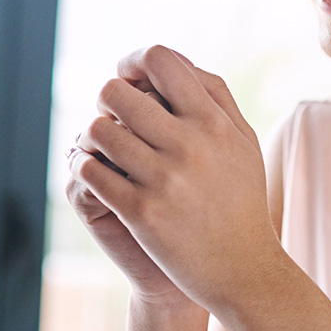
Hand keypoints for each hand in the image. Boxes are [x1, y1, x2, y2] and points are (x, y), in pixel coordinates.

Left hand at [72, 46, 284, 312]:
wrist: (245, 271)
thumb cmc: (241, 201)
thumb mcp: (243, 142)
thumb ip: (214, 96)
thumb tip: (172, 61)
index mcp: (214, 121)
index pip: (160, 60)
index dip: (133, 62)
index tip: (129, 78)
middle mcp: (190, 144)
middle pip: (116, 91)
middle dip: (106, 100)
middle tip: (112, 118)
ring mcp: (164, 179)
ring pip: (97, 130)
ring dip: (92, 137)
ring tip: (102, 150)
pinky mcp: (142, 212)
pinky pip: (91, 171)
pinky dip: (86, 168)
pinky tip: (98, 175)